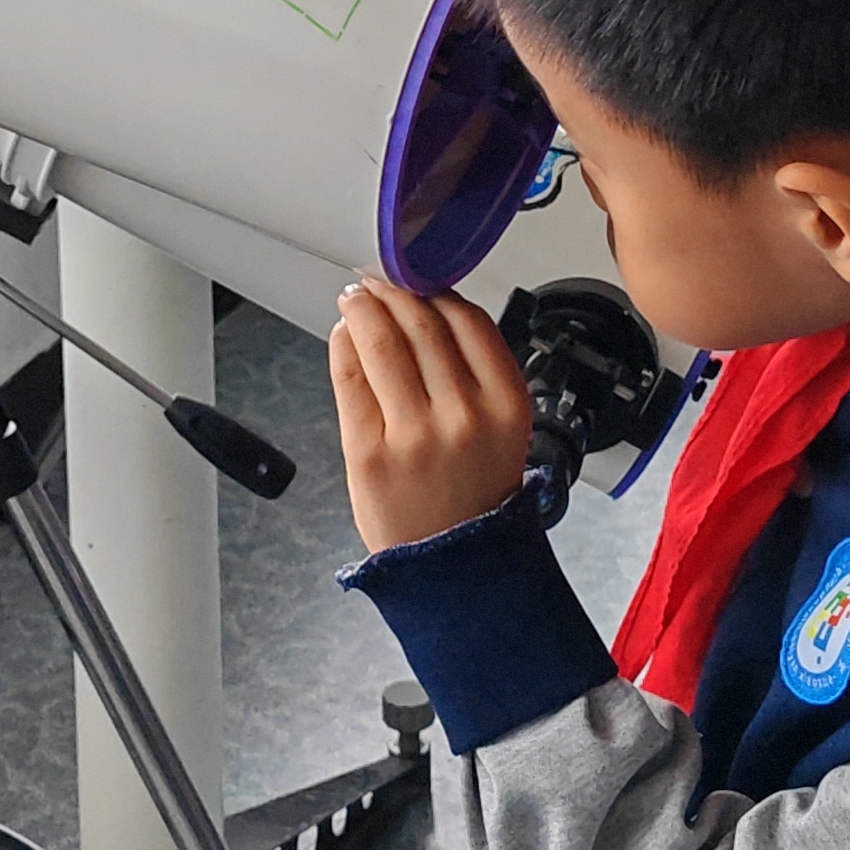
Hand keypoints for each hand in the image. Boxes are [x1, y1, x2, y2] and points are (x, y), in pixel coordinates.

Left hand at [330, 280, 535, 552]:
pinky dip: (342, 345)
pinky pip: (350, 377)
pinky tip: (343, 335)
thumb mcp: (502, 429)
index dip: (436, 291)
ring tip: (354, 300)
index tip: (418, 281)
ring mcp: (413, 432)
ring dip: (363, 308)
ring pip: (382, 341)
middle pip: (421, 323)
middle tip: (377, 282)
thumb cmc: (475, 497)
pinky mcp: (367, 450)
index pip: (467, 320)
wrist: (455, 568)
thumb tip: (426, 312)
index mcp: (506, 403)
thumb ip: (473, 373)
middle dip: (393, 291)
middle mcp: (463, 413)